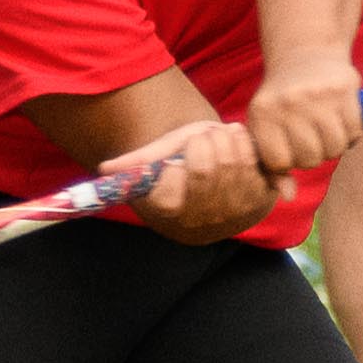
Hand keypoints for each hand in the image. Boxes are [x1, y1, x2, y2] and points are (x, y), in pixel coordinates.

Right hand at [104, 115, 284, 245]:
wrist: (221, 169)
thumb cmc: (183, 161)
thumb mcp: (158, 156)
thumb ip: (133, 163)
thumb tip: (104, 169)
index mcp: (169, 211)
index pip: (172, 177)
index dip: (179, 158)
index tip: (182, 153)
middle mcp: (199, 222)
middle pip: (205, 169)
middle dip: (204, 142)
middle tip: (204, 139)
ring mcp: (231, 216)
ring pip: (231, 163)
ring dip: (225, 140)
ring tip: (220, 140)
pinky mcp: (259, 204)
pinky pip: (254, 164)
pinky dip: (246, 145)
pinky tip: (238, 146)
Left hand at [243, 56, 362, 177]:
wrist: (305, 53)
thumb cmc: (282, 99)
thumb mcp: (266, 126)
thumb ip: (272, 164)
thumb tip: (289, 196)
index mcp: (262, 114)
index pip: (280, 162)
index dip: (289, 162)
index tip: (290, 149)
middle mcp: (288, 103)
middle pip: (310, 158)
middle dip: (313, 155)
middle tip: (311, 139)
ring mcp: (317, 96)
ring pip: (334, 148)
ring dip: (334, 145)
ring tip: (326, 130)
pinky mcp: (343, 89)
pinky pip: (354, 132)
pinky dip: (350, 133)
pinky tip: (341, 120)